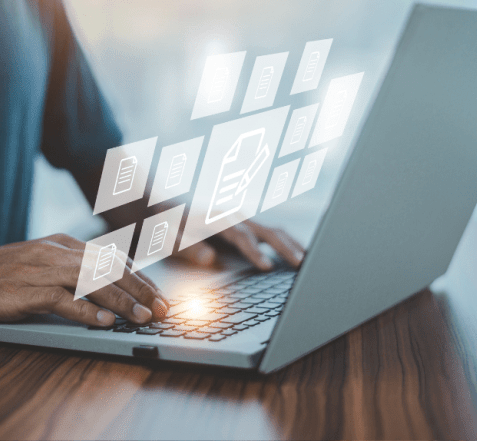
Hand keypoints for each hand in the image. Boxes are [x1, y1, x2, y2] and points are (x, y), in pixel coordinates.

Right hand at [0, 234, 168, 326]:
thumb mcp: (38, 262)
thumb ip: (70, 269)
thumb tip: (105, 287)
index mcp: (63, 243)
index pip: (112, 257)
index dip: (140, 277)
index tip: (158, 293)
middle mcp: (57, 252)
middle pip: (111, 268)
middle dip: (142, 288)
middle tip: (164, 308)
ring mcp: (42, 270)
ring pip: (94, 282)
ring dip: (124, 300)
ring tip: (144, 316)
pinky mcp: (26, 291)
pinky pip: (64, 301)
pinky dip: (88, 312)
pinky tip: (106, 322)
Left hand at [176, 220, 304, 270]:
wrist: (168, 207)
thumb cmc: (169, 225)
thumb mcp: (171, 238)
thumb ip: (188, 248)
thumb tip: (210, 260)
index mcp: (218, 219)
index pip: (242, 236)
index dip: (255, 252)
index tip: (267, 268)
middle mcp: (235, 217)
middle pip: (266, 230)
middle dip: (285, 247)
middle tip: (300, 265)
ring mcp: (244, 221)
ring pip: (274, 230)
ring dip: (292, 244)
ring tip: (308, 261)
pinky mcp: (247, 227)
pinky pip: (272, 233)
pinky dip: (288, 243)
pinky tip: (299, 254)